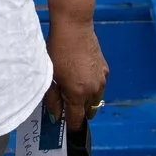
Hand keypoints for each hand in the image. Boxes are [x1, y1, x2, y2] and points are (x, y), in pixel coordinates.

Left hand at [44, 17, 108, 131]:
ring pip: (96, 99)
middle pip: (89, 111)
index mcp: (78, 94)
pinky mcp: (105, 69)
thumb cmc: (57, 51)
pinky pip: (99, 86)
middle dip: (79, 112)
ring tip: (74, 91)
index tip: (67, 128)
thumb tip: (55, 115)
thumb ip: (53, 99)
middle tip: (67, 106)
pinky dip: (92, 87)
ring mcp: (102, 79)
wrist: (74, 27)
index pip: (77, 119)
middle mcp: (93, 90)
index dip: (71, 126)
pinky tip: (82, 77)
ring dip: (87, 100)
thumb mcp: (50, 76)